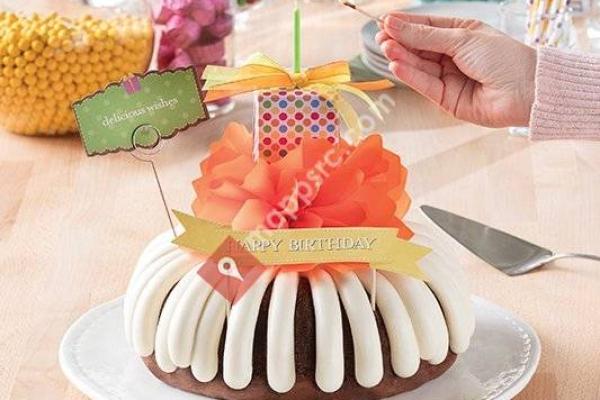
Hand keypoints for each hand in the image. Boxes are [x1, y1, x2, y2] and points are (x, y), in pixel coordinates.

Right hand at [377, 13, 536, 126]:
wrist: (525, 91)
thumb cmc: (504, 58)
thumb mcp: (462, 39)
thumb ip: (426, 36)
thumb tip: (396, 25)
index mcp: (461, 35)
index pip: (426, 28)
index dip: (406, 25)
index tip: (385, 22)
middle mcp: (453, 56)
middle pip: (419, 48)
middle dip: (400, 42)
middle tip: (381, 38)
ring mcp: (449, 77)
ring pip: (419, 66)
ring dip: (401, 57)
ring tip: (387, 49)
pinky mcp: (446, 98)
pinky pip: (424, 84)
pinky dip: (410, 75)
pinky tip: (397, 65)